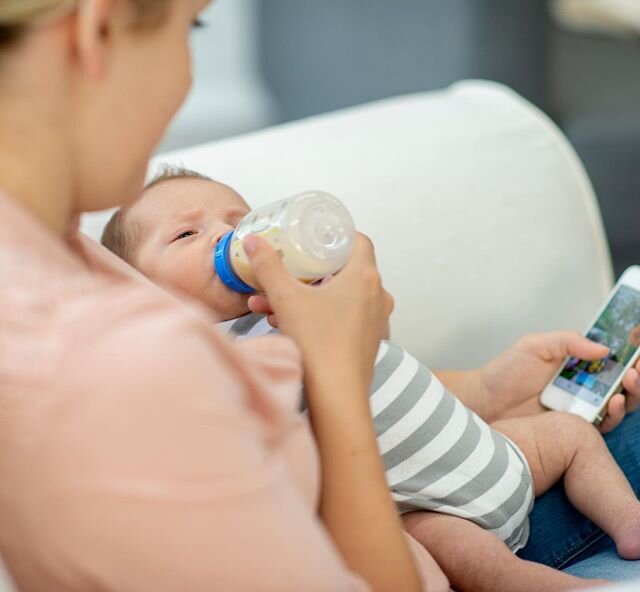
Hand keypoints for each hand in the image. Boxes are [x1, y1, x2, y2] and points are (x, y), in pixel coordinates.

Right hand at [243, 233, 392, 390]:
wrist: (336, 396)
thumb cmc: (317, 343)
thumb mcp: (286, 299)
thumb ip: (268, 267)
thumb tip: (254, 241)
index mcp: (364, 277)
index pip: (358, 241)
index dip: (336, 236)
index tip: (313, 238)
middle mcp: (376, 296)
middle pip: (343, 270)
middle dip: (307, 272)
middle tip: (286, 271)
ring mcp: (374, 320)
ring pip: (337, 297)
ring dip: (305, 297)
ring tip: (270, 304)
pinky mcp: (366, 341)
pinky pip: (341, 318)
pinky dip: (316, 316)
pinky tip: (284, 323)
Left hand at [476, 332, 639, 432]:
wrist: (485, 404)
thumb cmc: (505, 373)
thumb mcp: (534, 346)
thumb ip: (567, 342)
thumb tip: (604, 348)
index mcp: (576, 363)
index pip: (612, 357)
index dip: (629, 352)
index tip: (638, 345)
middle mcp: (585, 385)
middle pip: (623, 380)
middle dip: (637, 373)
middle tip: (637, 367)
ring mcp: (582, 406)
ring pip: (621, 401)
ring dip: (633, 391)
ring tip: (630, 379)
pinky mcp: (577, 428)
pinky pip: (605, 422)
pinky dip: (615, 413)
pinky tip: (613, 401)